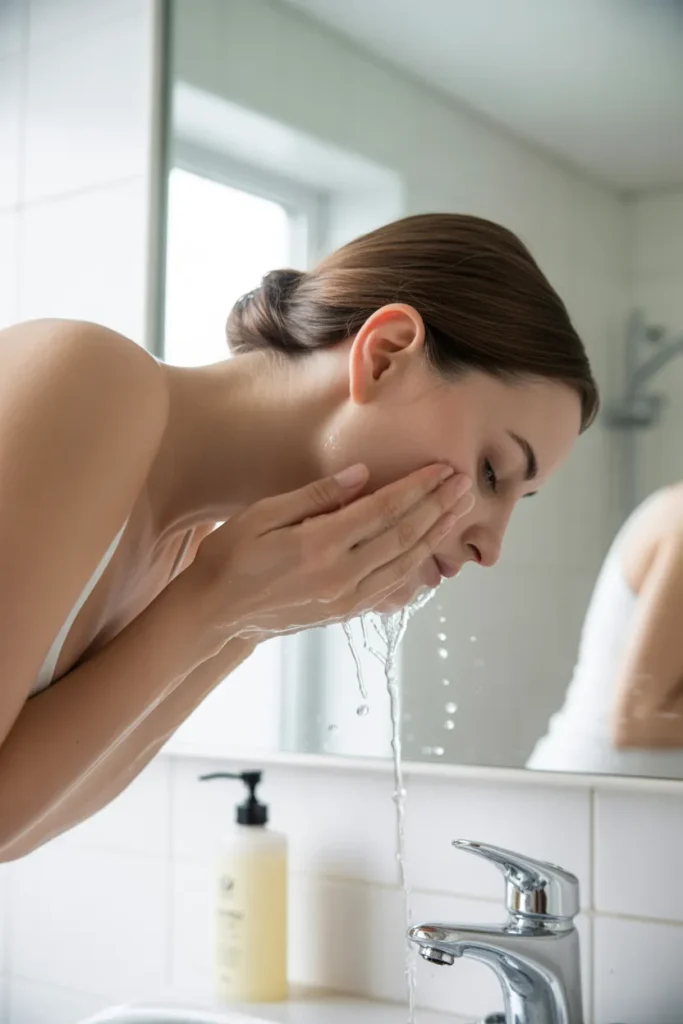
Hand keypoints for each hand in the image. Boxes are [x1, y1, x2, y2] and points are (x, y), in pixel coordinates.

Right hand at [186, 463, 472, 643]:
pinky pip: (390, 587)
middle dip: (438, 507)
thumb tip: (363, 474)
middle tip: (466, 484)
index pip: (382, 510)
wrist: (214, 613)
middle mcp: (340, 575)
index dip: (417, 488)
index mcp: (319, 545)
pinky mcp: (344, 612)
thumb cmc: (230, 556)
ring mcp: (345, 598)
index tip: (443, 469)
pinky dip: (416, 567)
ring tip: (460, 511)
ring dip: (436, 535)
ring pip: (404, 563)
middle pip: (403, 536)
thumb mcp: (263, 514)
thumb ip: (316, 495)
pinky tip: (433, 551)